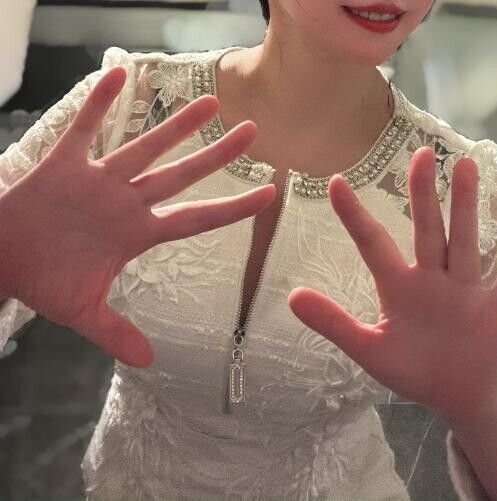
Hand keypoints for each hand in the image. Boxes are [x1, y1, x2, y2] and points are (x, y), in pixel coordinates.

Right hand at [0, 66, 275, 367]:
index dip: (234, 208)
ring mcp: (97, 181)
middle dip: (217, 155)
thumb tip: (148, 362)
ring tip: (211, 104)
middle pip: (181, 175)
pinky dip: (97, 105)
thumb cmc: (43, 282)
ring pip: (144, 147)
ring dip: (175, 125)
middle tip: (254, 131)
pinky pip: (83, 128)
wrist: (2, 260)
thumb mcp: (83, 313)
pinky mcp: (62, 164)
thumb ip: (116, 333)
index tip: (270, 193)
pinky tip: (119, 76)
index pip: (196, 219)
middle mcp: (125, 203)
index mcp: (137, 235)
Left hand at [288, 146, 496, 427]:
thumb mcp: (368, 349)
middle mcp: (432, 279)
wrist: (455, 397)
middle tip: (420, 154)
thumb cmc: (411, 369)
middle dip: (423, 194)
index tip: (335, 182)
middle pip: (426, 230)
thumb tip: (292, 297)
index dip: (354, 215)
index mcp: (398, 287)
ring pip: (464, 243)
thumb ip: (334, 323)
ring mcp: (465, 291)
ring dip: (466, 208)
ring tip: (466, 168)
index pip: (373, 243)